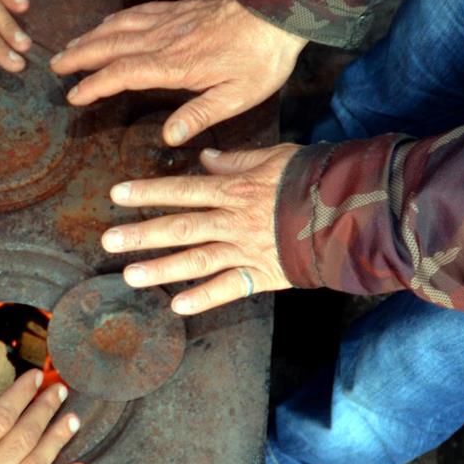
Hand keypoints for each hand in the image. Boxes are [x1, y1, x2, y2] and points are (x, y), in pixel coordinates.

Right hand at [50, 0, 306, 145]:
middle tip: (54, 66)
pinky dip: (117, 19)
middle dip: (79, 57)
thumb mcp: (236, 97)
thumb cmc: (261, 58)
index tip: (73, 97)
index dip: (93, 86)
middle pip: (110, 46)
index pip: (122, 74)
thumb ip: (199, 115)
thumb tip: (168, 137)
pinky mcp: (181, 10)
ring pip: (120, 27)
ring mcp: (171, 21)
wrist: (279, 13)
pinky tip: (109, 23)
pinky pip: (139, 12)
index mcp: (174, 65)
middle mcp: (165, 40)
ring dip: (92, 37)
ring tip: (71, 46)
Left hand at [101, 145, 300, 313]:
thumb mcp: (275, 157)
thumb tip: (205, 159)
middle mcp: (234, 221)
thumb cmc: (315, 178)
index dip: (148, 192)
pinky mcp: (263, 274)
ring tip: (130, 276)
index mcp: (235, 190)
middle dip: (142, 233)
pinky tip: (177, 306)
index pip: (183, 190)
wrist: (355, 210)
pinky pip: (230, 288)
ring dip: (161, 269)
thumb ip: (237, 160)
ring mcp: (247, 249)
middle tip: (108, 240)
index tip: (117, 194)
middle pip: (180, 226)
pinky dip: (204, 298)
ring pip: (197, 259)